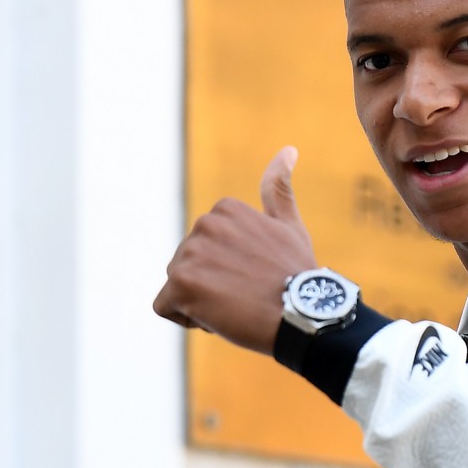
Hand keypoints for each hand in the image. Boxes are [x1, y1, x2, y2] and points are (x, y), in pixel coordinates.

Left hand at [153, 146, 316, 353]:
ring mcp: (191, 253)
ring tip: (236, 304)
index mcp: (225, 210)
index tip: (256, 275)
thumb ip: (278, 188)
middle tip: (248, 293)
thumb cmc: (296, 273)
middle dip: (212, 284)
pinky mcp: (180, 283)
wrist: (302, 313)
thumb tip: (288, 149)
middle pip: (189, 265)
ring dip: (201, 302)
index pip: (206, 248)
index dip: (228, 268)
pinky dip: (187, 317)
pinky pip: (166, 306)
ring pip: (178, 286)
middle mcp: (204, 224)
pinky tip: (219, 316)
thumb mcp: (289, 225)